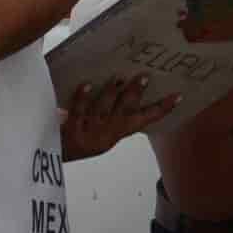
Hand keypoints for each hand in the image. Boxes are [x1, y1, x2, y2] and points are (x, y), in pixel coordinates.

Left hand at [59, 76, 179, 161]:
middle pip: (125, 112)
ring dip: (111, 94)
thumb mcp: (104, 131)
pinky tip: (87, 85)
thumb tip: (126, 81)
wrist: (55, 154)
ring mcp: (90, 132)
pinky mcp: (72, 130)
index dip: (162, 109)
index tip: (177, 96)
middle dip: (135, 95)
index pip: (145, 119)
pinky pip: (78, 112)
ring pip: (103, 110)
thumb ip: (116, 114)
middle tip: (144, 77)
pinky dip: (83, 97)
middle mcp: (107, 133)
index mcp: (118, 133)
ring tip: (119, 78)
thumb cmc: (82, 136)